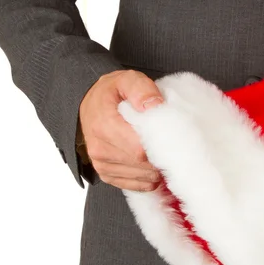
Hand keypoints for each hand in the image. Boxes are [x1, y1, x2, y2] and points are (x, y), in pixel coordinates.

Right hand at [79, 69, 163, 190]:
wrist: (89, 103)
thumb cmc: (111, 92)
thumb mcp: (127, 79)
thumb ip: (142, 89)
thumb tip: (155, 106)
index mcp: (104, 126)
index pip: (140, 149)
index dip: (161, 147)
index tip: (173, 138)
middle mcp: (100, 149)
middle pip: (143, 165)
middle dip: (162, 158)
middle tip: (174, 145)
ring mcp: (102, 164)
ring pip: (142, 177)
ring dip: (157, 169)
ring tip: (162, 152)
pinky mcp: (106, 174)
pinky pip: (136, 185)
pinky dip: (149, 178)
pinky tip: (153, 164)